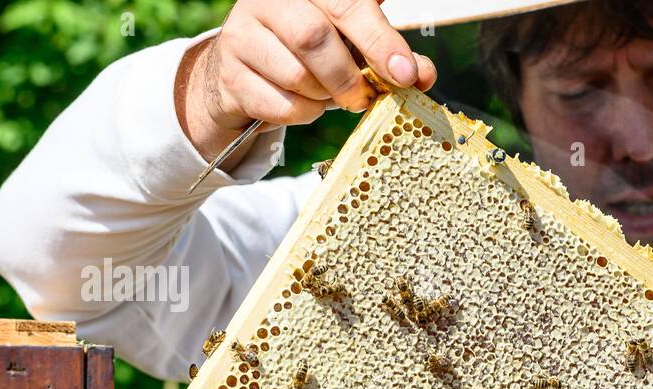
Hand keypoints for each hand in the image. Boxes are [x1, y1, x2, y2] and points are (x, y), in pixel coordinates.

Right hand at [177, 0, 436, 163]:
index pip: (347, 4)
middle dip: (349, 77)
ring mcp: (242, 34)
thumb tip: (423, 74)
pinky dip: (303, 114)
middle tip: (364, 97)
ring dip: (324, 97)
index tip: (406, 74)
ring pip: (296, 75)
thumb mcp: (352, 44)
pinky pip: (279, 104)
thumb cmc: (310, 52)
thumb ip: (389, 55)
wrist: (247, 72)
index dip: (380, 40)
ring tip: (327, 94)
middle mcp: (268, 0)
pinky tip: (304, 103)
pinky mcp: (229, 73)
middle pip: (314, 37)